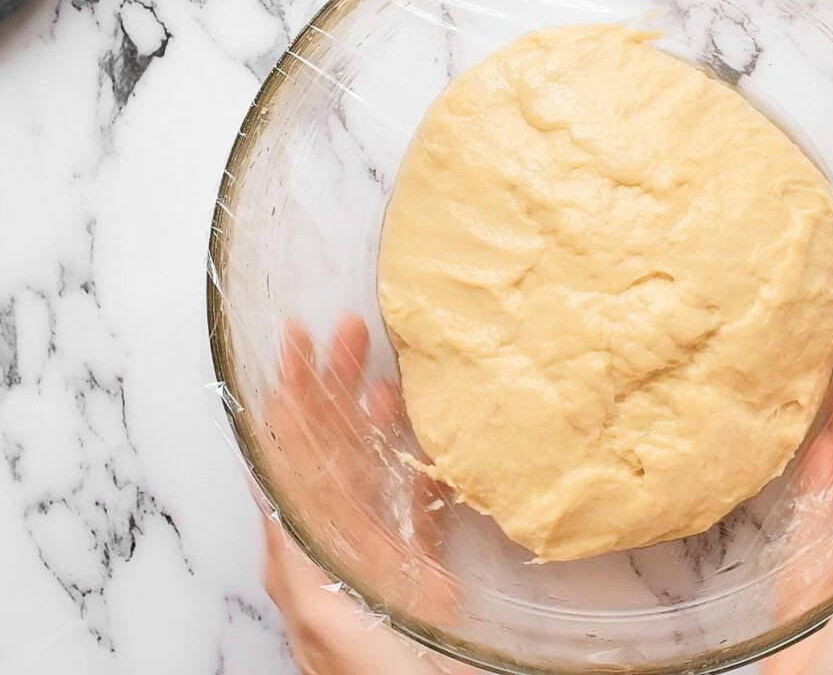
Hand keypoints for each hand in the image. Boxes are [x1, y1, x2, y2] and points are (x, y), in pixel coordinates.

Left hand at [258, 315, 465, 674]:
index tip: (296, 341)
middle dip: (335, 385)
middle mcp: (336, 537)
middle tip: (351, 331)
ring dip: (375, 416)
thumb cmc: (366, 668)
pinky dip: (422, 467)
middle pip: (330, 445)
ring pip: (372, 466)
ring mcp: (378, 549)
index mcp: (304, 543)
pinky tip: (428, 439)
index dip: (291, 393)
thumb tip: (266, 486)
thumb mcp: (321, 607)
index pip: (289, 451)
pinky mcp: (419, 567)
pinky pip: (417, 504)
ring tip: (385, 368)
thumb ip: (294, 550)